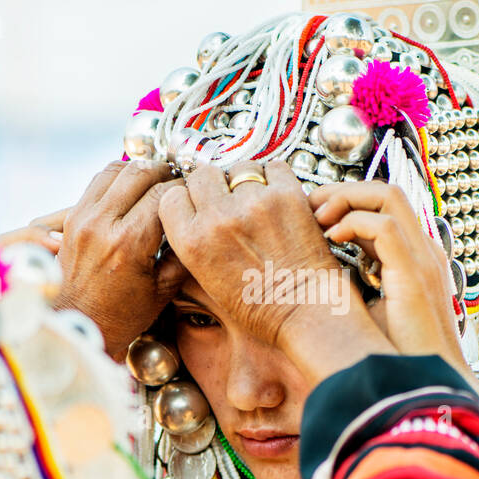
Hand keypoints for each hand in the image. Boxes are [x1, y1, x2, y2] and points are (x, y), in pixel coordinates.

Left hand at [0, 160, 186, 360]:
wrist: (77, 324)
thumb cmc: (121, 316)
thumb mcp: (164, 290)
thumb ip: (183, 253)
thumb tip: (196, 222)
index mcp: (128, 243)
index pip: (163, 195)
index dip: (184, 191)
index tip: (193, 195)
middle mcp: (102, 224)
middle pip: (139, 172)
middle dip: (163, 172)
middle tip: (177, 183)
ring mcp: (83, 218)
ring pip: (115, 169)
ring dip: (139, 170)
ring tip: (155, 181)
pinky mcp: (72, 218)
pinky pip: (97, 181)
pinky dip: (118, 178)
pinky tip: (132, 188)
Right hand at [158, 161, 395, 382]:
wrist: (306, 313)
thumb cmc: (262, 306)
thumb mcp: (208, 280)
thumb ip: (194, 242)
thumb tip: (193, 210)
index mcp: (192, 243)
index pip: (171, 196)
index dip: (186, 198)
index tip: (197, 203)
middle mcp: (219, 219)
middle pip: (202, 174)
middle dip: (214, 185)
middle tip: (228, 200)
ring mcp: (253, 203)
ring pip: (239, 167)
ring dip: (246, 180)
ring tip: (257, 203)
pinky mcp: (287, 195)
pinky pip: (274, 166)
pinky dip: (275, 177)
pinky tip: (277, 197)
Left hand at [310, 179, 478, 428]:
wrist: (427, 388)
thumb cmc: (397, 360)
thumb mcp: (369, 311)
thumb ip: (353, 284)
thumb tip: (315, 272)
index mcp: (414, 260)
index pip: (383, 210)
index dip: (347, 203)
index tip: (313, 213)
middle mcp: (423, 252)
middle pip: (386, 193)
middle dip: (343, 189)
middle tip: (309, 204)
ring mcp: (422, 259)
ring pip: (388, 196)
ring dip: (346, 197)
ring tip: (317, 215)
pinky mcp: (415, 274)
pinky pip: (384, 227)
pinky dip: (353, 223)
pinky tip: (331, 237)